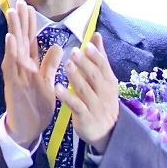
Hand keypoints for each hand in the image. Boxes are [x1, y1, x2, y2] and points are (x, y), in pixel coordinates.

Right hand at [0, 1, 60, 149]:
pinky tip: (10, 39)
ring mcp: (15, 75)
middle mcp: (20, 67)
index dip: (30, 24)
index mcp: (30, 65)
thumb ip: (50, 65)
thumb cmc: (36, 106)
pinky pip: (10, 66)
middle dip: (20, 20)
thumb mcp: (47, 82)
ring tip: (13, 12)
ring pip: (13, 49)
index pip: (29, 40)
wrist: (28, 129)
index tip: (30, 6)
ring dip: (13, 30)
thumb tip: (55, 46)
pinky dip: (10, 52)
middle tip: (19, 0)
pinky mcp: (12, 85)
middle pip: (20, 39)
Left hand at [57, 33, 120, 150]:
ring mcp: (95, 105)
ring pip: (85, 90)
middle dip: (85, 64)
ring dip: (76, 77)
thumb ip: (99, 58)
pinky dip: (67, 97)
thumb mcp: (104, 80)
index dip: (96, 56)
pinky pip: (76, 105)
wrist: (108, 131)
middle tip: (75, 52)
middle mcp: (104, 93)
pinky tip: (57, 88)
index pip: (104, 66)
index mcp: (109, 82)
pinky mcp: (85, 117)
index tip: (87, 45)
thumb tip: (96, 35)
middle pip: (95, 76)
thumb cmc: (102, 101)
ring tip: (67, 65)